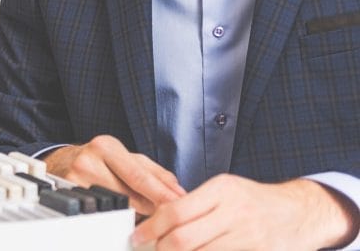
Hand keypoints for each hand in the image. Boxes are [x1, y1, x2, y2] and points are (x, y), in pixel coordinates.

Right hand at [43, 135, 184, 214]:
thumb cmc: (100, 159)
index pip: (138, 175)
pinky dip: (116, 218)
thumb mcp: (127, 157)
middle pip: (128, 195)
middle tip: (167, 216)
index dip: (160, 193)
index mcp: (106, 146)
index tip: (178, 204)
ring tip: (144, 215)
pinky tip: (123, 217)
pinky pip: (101, 213)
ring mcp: (75, 180)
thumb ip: (155, 173)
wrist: (63, 162)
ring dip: (135, 215)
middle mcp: (88, 161)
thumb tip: (178, 191)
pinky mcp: (68, 197)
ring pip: (115, 207)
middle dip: (151, 208)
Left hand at [132, 174, 358, 249]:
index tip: (138, 236)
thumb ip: (194, 203)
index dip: (151, 228)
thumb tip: (157, 219)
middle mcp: (235, 213)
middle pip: (183, 239)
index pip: (175, 212)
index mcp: (222, 190)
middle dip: (160, 248)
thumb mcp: (225, 190)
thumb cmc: (254, 201)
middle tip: (150, 249)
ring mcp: (249, 238)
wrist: (298, 213)